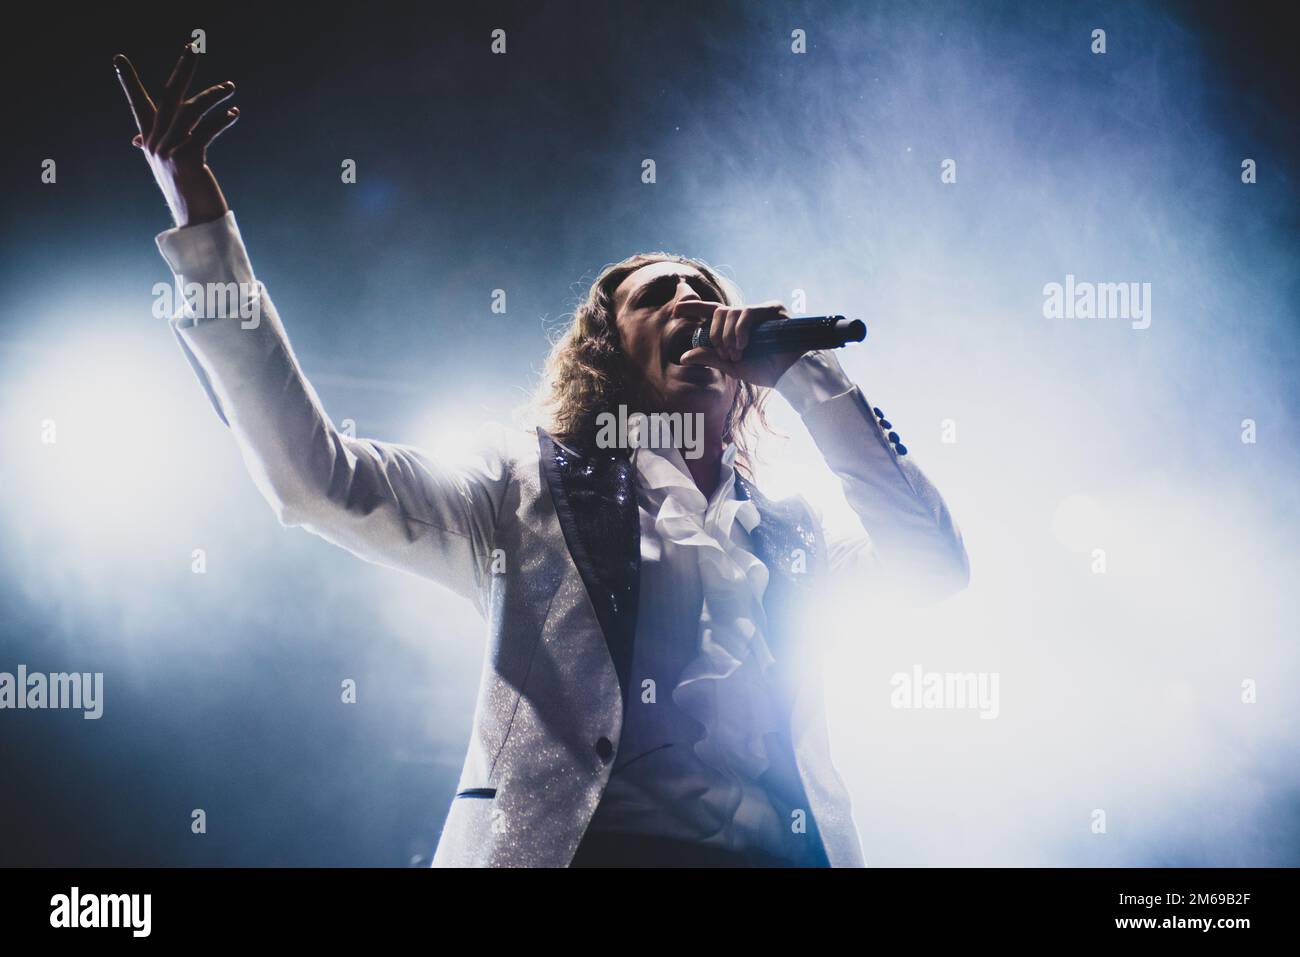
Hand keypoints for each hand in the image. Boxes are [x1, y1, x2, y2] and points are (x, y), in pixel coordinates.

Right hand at [113, 42, 238, 226]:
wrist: (197, 224)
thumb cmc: (191, 195)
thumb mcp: (171, 169)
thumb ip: (160, 148)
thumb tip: (137, 141)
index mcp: (150, 142)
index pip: (138, 104)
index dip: (128, 82)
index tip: (118, 59)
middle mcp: (155, 143)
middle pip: (168, 96)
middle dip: (183, 69)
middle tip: (192, 45)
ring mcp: (168, 150)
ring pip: (190, 110)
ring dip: (212, 96)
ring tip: (230, 88)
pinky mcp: (185, 158)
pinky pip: (204, 130)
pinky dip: (220, 120)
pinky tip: (233, 115)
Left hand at [672, 300, 803, 386]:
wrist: (788, 374)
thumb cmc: (764, 370)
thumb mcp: (731, 365)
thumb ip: (710, 357)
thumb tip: (684, 356)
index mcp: (735, 327)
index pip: (711, 311)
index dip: (694, 307)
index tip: (676, 309)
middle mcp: (745, 316)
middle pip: (718, 312)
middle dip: (716, 335)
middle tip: (727, 355)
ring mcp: (758, 310)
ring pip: (730, 312)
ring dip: (728, 337)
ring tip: (738, 354)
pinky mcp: (772, 308)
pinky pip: (746, 313)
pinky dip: (740, 330)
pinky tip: (743, 345)